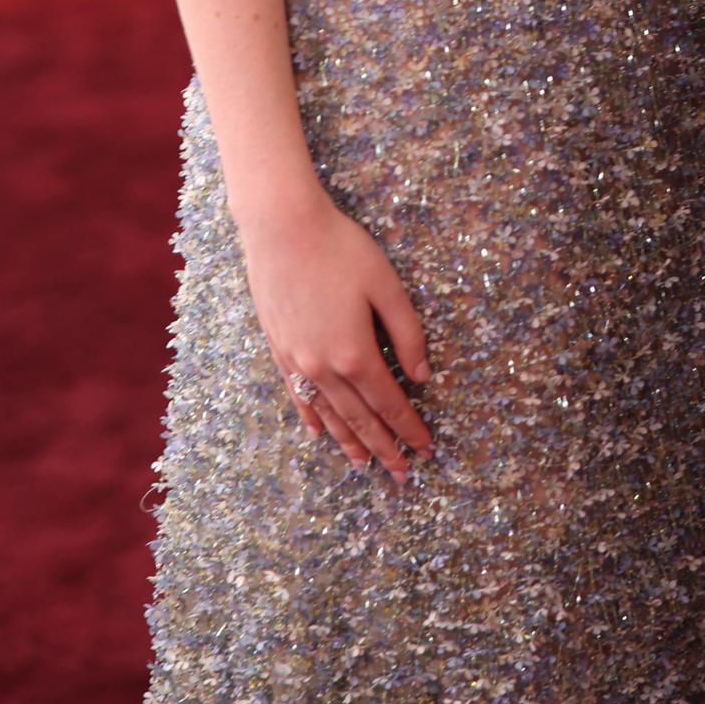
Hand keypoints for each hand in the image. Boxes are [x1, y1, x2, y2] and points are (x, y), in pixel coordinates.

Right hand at [240, 188, 434, 481]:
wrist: (282, 228)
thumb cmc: (341, 250)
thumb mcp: (386, 286)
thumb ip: (407, 334)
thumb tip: (421, 376)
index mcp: (356, 353)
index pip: (389, 404)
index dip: (409, 428)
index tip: (426, 449)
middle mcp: (324, 367)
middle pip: (360, 419)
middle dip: (384, 447)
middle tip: (402, 475)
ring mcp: (297, 362)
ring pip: (329, 415)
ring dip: (349, 443)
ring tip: (366, 465)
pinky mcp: (279, 350)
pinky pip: (298, 397)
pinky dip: (312, 419)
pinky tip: (319, 436)